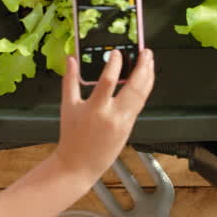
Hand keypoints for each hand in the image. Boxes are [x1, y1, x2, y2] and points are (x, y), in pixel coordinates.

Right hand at [53, 50, 155, 183]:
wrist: (79, 164)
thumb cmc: (72, 137)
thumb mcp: (67, 107)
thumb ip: (70, 81)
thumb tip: (71, 60)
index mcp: (94, 109)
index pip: (108, 82)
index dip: (114, 65)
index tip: (117, 53)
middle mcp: (112, 116)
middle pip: (134, 87)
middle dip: (143, 67)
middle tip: (145, 52)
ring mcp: (123, 122)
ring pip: (142, 96)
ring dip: (148, 76)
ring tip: (149, 62)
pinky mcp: (129, 127)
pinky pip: (140, 104)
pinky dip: (144, 89)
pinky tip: (146, 79)